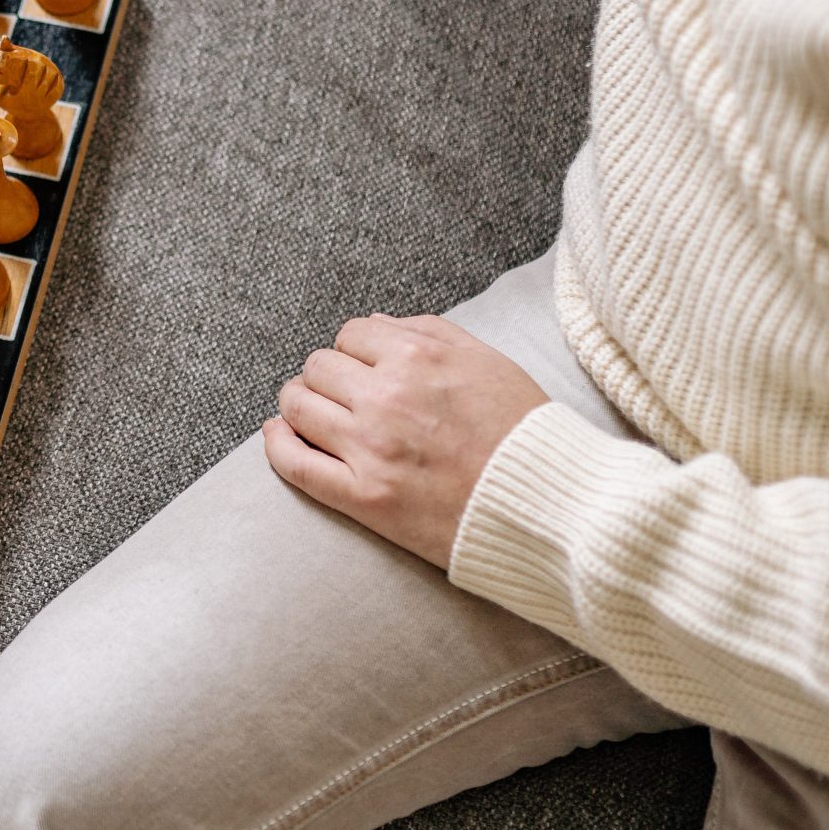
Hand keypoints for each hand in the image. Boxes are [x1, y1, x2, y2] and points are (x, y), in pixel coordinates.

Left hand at [260, 314, 549, 568]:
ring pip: (297, 407)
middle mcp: (388, 397)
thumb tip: (373, 324)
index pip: (351, 335)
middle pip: (318, 368)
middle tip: (339, 395)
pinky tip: (279, 436)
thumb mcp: (486, 360)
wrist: (550, 505)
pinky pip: (296, 464)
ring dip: (298, 406)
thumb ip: (427, 332)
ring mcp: (371, 448)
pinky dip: (278, 446)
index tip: (362, 369)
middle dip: (326, 377)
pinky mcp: (365, 497)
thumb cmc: (523, 431)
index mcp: (418, 357)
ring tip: (311, 415)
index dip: (354, 351)